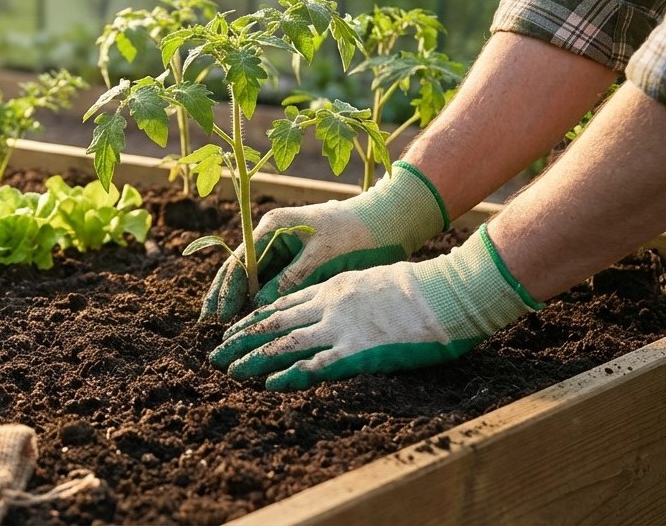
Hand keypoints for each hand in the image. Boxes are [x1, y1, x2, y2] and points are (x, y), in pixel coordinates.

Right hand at [200, 161, 448, 321]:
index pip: (241, 262)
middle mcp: (272, 238)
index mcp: (273, 228)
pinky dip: (259, 300)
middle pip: (239, 270)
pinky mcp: (296, 263)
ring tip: (222, 325)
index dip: (227, 290)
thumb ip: (290, 278)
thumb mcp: (323, 256)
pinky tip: (252, 319)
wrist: (387, 222)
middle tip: (208, 323)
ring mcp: (283, 250)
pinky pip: (270, 283)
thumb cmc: (356, 234)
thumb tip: (260, 305)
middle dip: (223, 296)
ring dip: (238, 300)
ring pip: (252, 279)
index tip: (219, 315)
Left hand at [209, 225, 540, 389]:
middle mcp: (329, 305)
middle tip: (217, 354)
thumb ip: (351, 295)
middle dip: (241, 339)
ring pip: (285, 343)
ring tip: (231, 371)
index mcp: (334, 287)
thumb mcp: (374, 281)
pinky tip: (269, 384)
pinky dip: (289, 375)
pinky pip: (315, 365)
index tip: (234, 330)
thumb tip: (342, 308)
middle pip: (273, 322)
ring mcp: (342, 327)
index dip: (254, 318)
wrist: (448, 291)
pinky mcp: (358, 350)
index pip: (282, 303)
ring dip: (254, 359)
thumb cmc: (422, 287)